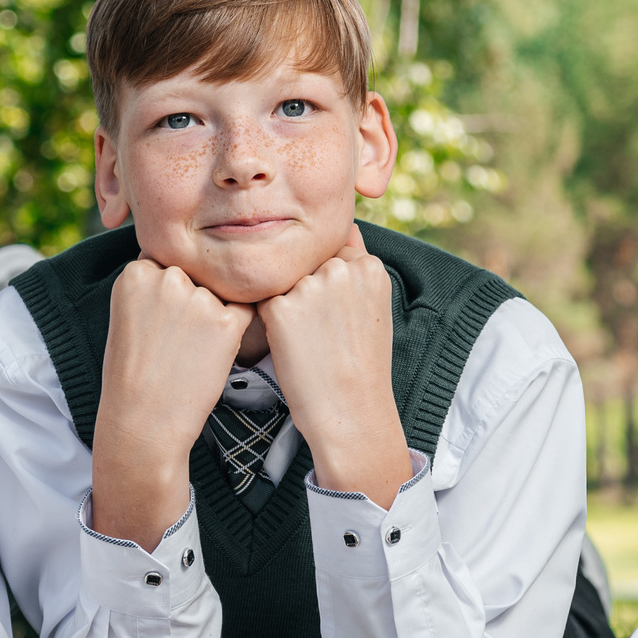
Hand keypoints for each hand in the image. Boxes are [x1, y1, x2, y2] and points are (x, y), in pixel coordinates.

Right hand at [90, 257, 251, 546]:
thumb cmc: (131, 376)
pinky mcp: (226, 323)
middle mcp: (168, 278)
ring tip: (188, 354)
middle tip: (175, 342)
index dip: (167, 296)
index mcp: (136, 273)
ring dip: (213, 318)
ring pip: (219, 295)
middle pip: (196, 277)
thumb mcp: (127, 318)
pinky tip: (211, 354)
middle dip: (192, 302)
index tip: (158, 323)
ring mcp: (199, 299)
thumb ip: (153, 288)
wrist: (143, 423)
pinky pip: (244, 313)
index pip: (167, 265)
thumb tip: (188, 272)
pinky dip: (234, 331)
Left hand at [260, 228, 409, 507]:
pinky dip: (271, 326)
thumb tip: (346, 225)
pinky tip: (292, 348)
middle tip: (325, 335)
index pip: (332, 255)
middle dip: (308, 294)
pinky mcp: (279, 309)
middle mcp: (340, 268)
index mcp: (369, 267)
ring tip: (311, 344)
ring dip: (288, 308)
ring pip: (283, 285)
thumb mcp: (374, 306)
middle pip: (305, 268)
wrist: (351, 412)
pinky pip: (263, 305)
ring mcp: (309, 287)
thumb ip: (356, 264)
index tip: (337, 318)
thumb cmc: (362, 365)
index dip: (329, 289)